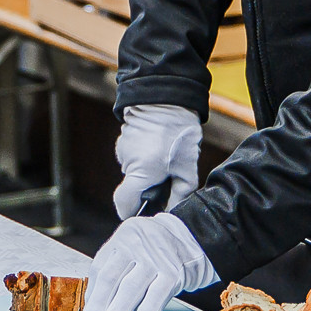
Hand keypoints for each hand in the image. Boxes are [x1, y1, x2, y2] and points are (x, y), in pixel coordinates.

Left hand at [72, 213, 216, 310]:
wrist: (193, 239)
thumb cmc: (156, 251)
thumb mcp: (131, 250)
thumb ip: (112, 273)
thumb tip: (93, 309)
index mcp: (121, 239)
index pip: (100, 272)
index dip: (91, 301)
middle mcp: (136, 245)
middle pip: (111, 280)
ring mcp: (155, 258)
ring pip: (130, 290)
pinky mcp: (173, 273)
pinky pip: (155, 299)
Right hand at [111, 104, 203, 219]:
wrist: (168, 98)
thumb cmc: (180, 134)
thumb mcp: (188, 168)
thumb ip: (179, 194)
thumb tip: (172, 210)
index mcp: (141, 173)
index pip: (123, 204)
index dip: (131, 212)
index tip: (143, 212)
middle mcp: (127, 162)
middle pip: (132, 187)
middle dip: (147, 187)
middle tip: (167, 177)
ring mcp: (123, 149)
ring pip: (133, 171)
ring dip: (146, 170)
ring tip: (164, 157)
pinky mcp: (123, 139)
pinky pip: (132, 156)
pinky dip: (143, 157)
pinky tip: (157, 147)